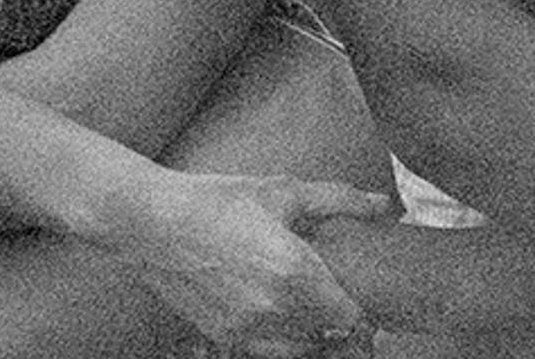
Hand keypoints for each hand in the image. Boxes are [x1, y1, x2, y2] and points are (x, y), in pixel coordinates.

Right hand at [80, 170, 391, 358]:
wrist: (150, 223)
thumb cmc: (217, 201)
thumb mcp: (282, 191)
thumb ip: (338, 200)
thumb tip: (385, 204)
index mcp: (296, 273)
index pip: (352, 317)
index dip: (363, 311)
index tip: (364, 297)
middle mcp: (274, 310)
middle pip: (329, 337)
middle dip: (339, 323)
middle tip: (340, 301)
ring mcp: (246, 329)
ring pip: (299, 350)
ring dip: (311, 336)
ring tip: (311, 311)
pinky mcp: (223, 335)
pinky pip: (267, 350)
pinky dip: (280, 341)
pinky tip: (276, 313)